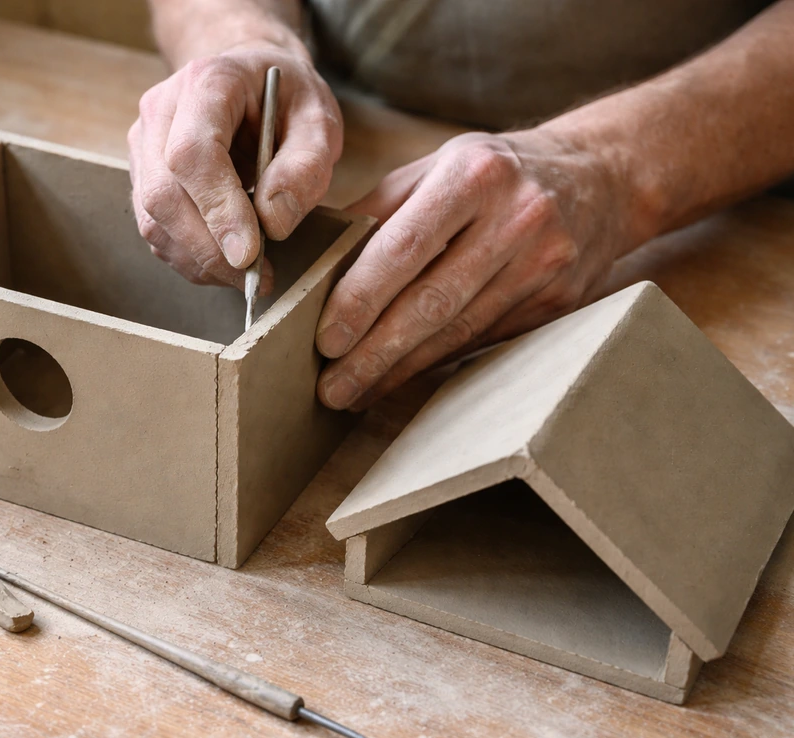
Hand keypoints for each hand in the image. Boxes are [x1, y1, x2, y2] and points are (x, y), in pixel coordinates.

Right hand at [127, 45, 342, 290]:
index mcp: (206, 82)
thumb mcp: (319, 121)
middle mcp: (161, 110)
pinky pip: (155, 229)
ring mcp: (144, 144)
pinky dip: (190, 258)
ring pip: (152, 218)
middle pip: (163, 193)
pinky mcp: (142, 176)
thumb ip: (306, 167)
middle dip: (208, 248)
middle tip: (257, 278)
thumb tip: (274, 223)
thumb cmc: (287, 99)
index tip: (250, 254)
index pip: (192, 153)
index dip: (217, 208)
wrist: (252, 80)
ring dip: (199, 260)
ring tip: (249, 276)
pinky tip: (226, 263)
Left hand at [315, 129, 641, 409]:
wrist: (600, 177)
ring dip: (399, 369)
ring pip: (458, 332)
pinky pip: (483, 341)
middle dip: (374, 352)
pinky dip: (435, 364)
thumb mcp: (437, 166)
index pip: (404, 247)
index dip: (360, 298)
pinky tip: (400, 378)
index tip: (324, 339)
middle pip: (432, 301)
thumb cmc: (495, 172)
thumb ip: (378, 210)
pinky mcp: (558, 302)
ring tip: (354, 392)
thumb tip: (315, 262)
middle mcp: (515, 217)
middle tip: (331, 387)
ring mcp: (543, 264)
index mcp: (472, 174)